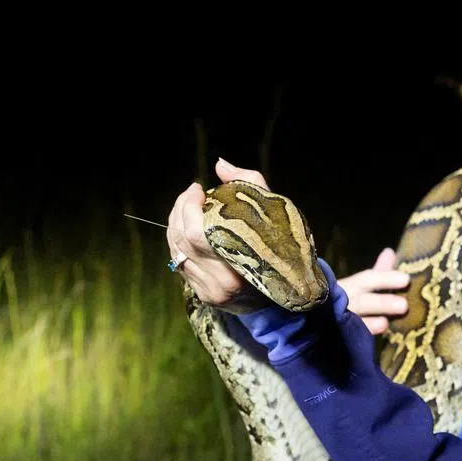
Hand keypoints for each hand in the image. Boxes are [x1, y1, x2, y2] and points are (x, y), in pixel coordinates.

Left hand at [166, 158, 273, 312]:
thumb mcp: (272, 210)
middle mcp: (220, 283)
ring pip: (176, 250)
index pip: (195, 234)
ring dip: (176, 223)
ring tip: (187, 206)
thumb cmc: (279, 245)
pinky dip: (178, 241)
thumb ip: (247, 182)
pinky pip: (178, 263)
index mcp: (238, 265)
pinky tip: (186, 227)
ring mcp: (209, 291)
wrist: (285, 289)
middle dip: (180, 209)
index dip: (188, 206)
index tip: (198, 189)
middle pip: (181, 239)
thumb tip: (219, 165)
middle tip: (191, 193)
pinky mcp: (202, 295)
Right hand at [338, 247, 409, 334]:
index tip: (406, 280)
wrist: (310, 322)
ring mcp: (336, 322)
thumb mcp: (360, 284)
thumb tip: (390, 251)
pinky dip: (354, 339)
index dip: (387, 279)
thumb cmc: (344, 300)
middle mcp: (342, 302)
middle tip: (403, 305)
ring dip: (368, 323)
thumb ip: (378, 272)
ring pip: (353, 322)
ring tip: (384, 324)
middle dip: (382, 303)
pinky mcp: (332, 339)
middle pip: (363, 301)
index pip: (369, 279)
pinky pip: (343, 339)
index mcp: (350, 286)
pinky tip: (364, 342)